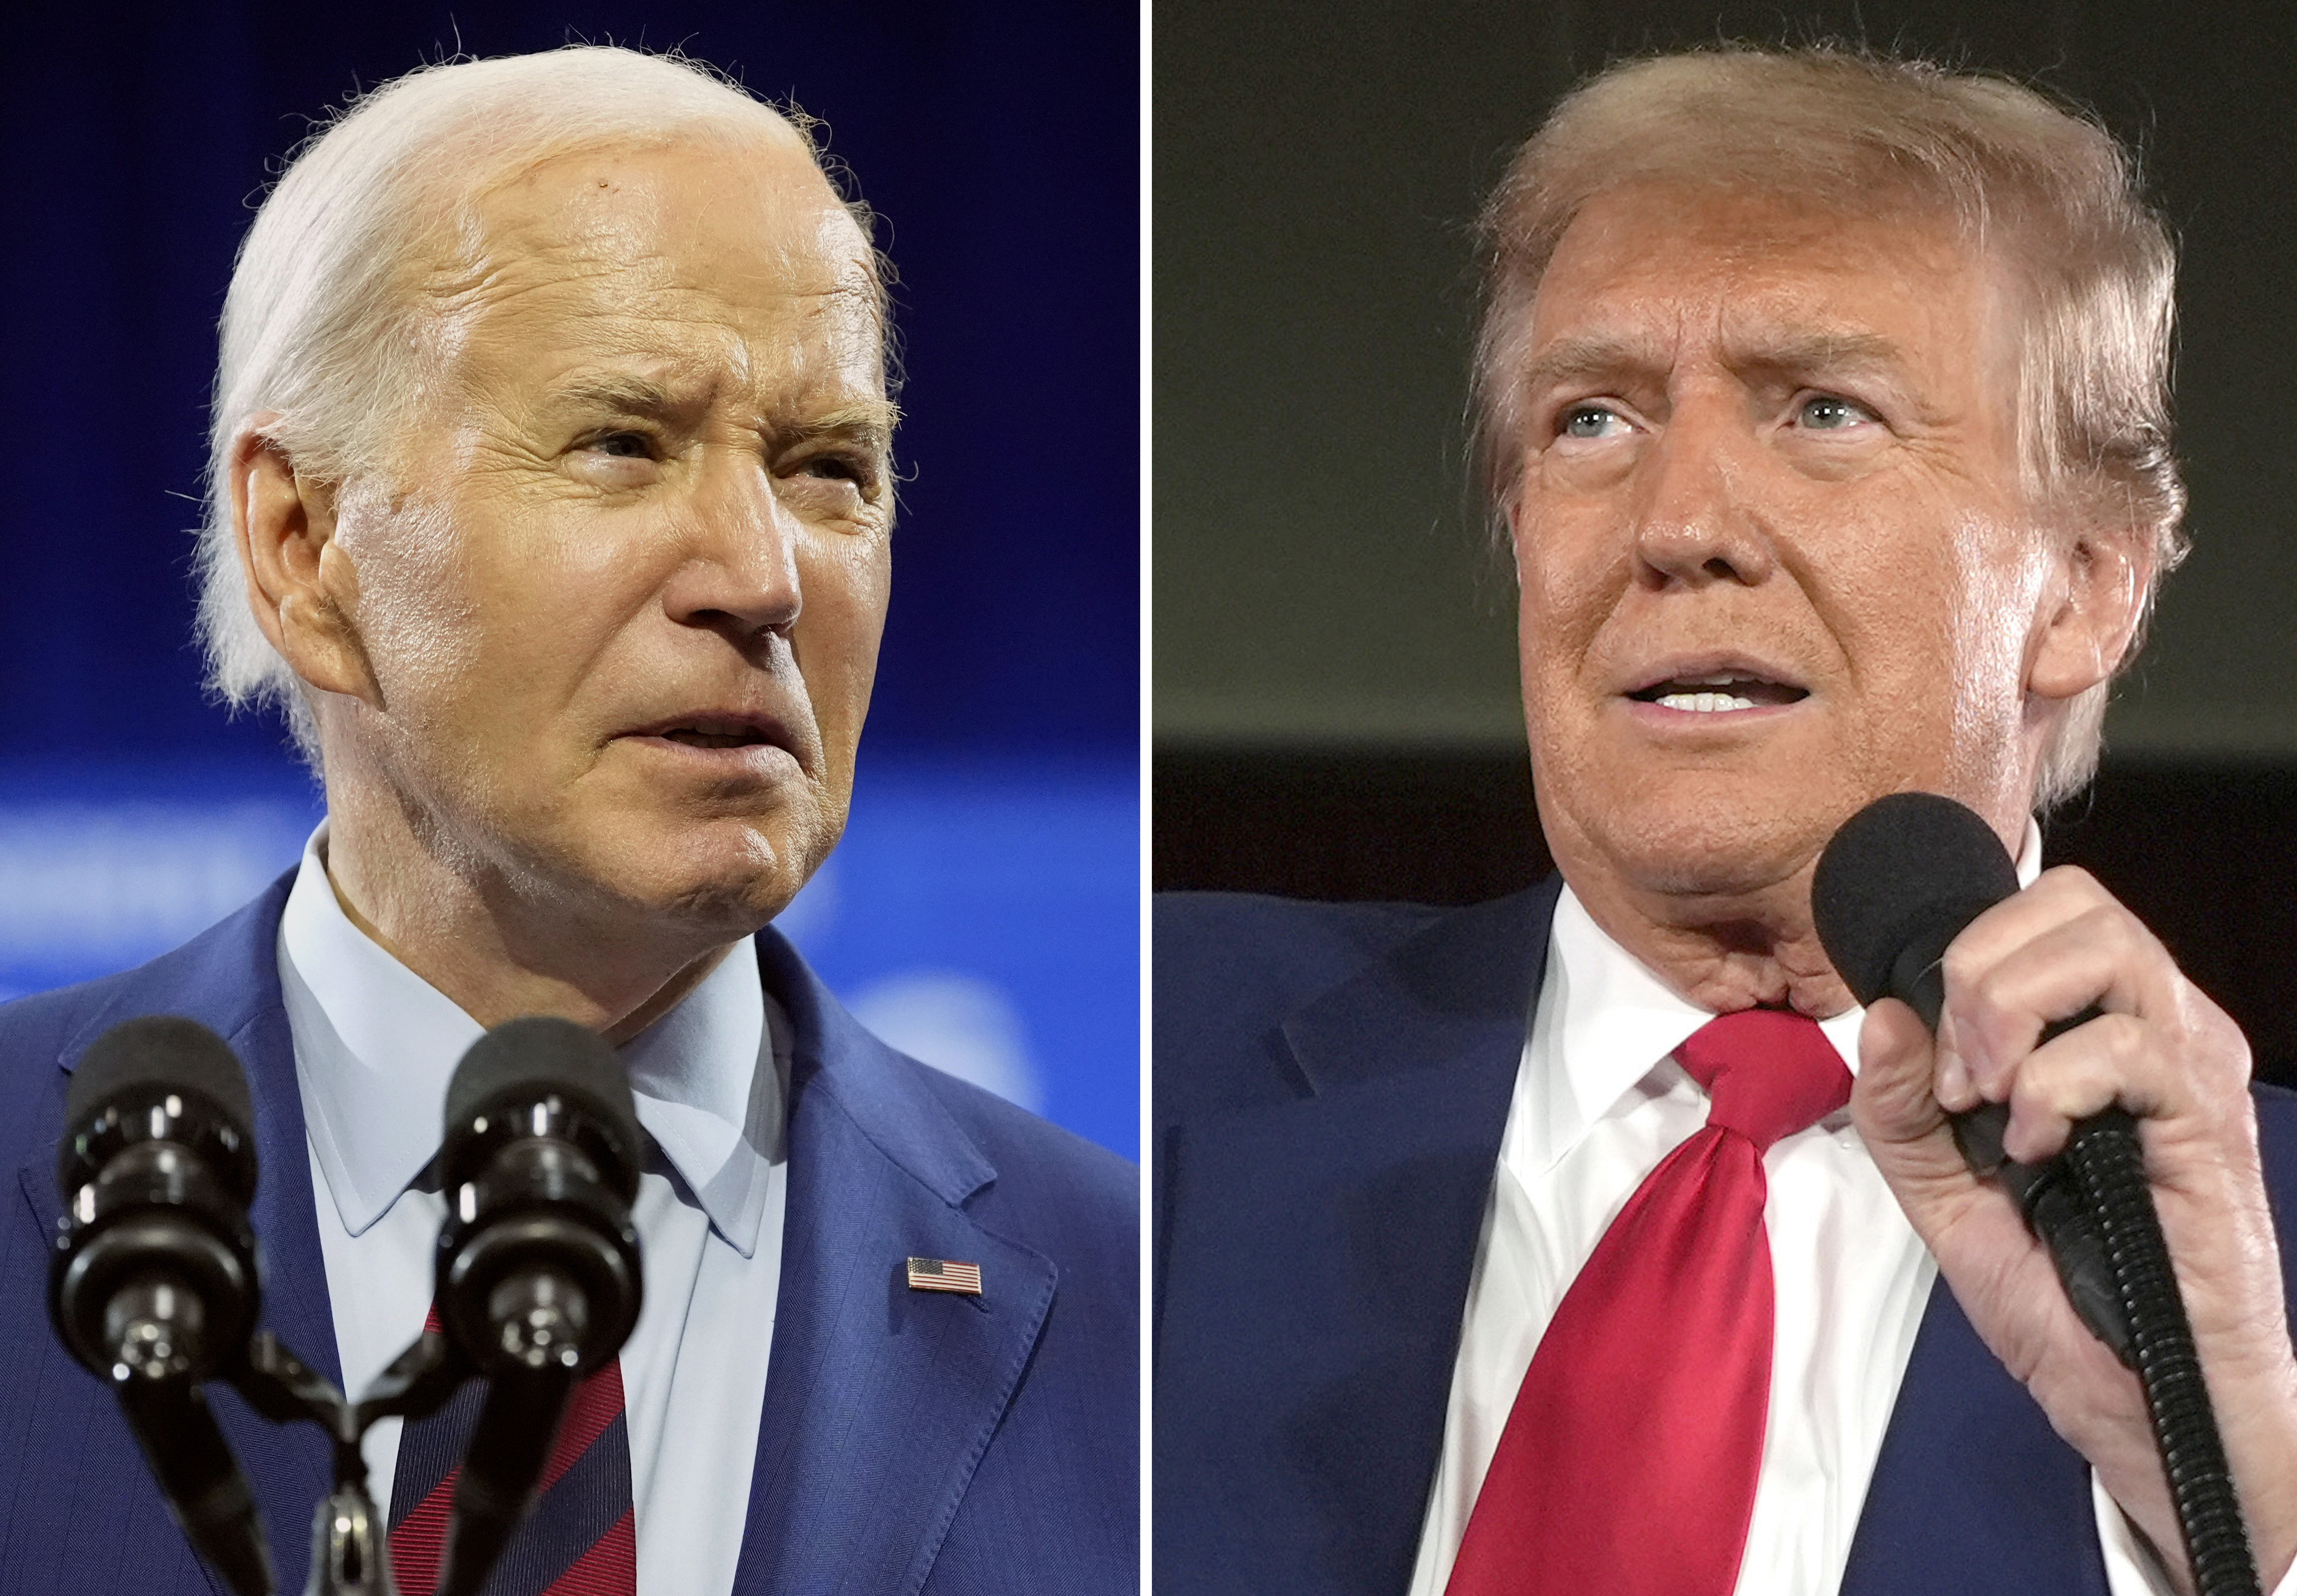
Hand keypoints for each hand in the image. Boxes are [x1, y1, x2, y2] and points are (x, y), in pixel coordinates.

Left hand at [1853, 864, 2296, 1592]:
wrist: (2135, 1394)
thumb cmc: (2056, 1290)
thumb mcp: (1942, 1190)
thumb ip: (1900, 1106)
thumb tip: (1883, 1012)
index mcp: (2102, 1025)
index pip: (2045, 906)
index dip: (1969, 955)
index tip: (1939, 1062)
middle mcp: (2162, 1024)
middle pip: (2076, 902)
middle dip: (1982, 974)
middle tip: (1962, 1079)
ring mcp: (2193, 1066)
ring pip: (2107, 948)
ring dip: (2012, 1017)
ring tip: (1996, 1107)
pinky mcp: (2210, 1121)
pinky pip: (2127, 1046)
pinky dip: (2052, 1090)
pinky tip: (2039, 1152)